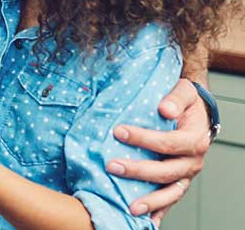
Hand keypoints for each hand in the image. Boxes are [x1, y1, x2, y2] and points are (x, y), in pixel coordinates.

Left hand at [110, 78, 209, 218]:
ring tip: (130, 207)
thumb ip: (176, 99)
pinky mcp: (178, 182)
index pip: (169, 143)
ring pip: (170, 193)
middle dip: (139, 171)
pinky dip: (159, 211)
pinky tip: (145, 221)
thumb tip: (164, 108)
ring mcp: (186, 175)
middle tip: (112, 166)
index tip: (119, 132)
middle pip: (167, 171)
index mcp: (195, 140)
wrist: (197, 112)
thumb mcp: (184, 92)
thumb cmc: (187, 102)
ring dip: (150, 201)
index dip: (144, 139)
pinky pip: (169, 200)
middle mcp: (193, 162)